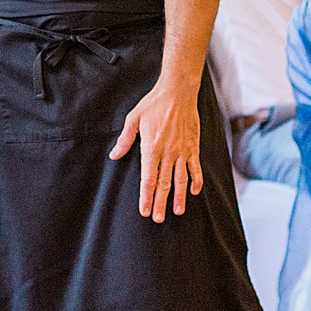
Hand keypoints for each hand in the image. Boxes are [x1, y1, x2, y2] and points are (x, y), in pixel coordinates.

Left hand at [109, 81, 201, 220]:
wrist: (178, 92)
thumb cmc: (153, 104)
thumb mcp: (134, 119)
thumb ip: (125, 140)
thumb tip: (114, 156)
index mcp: (151, 147)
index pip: (148, 178)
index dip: (146, 196)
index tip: (145, 210)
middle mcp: (168, 152)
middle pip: (164, 184)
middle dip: (160, 203)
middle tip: (158, 219)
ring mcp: (182, 151)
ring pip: (181, 179)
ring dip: (179, 197)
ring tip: (177, 211)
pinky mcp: (193, 147)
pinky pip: (196, 168)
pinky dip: (196, 180)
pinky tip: (194, 192)